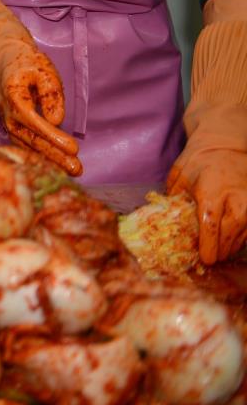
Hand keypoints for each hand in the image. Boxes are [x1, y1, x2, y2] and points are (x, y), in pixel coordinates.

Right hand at [0, 45, 81, 176]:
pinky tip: (57, 166)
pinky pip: (25, 147)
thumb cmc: (26, 63)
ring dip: (50, 161)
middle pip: (31, 140)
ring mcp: (8, 123)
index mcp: (14, 97)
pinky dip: (40, 158)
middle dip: (55, 156)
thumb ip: (51, 93)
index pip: (34, 121)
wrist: (1, 60)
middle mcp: (7, 114)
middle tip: (77, 169)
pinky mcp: (12, 128)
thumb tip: (57, 120)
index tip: (74, 148)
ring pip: (28, 147)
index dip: (53, 136)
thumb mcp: (42, 69)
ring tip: (72, 172)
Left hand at [168, 106, 246, 265]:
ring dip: (229, 247)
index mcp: (212, 195)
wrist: (226, 145)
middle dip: (218, 251)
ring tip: (217, 253)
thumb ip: (174, 199)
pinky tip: (229, 242)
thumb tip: (165, 220)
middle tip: (208, 259)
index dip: (209, 247)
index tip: (205, 259)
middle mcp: (236, 202)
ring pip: (242, 236)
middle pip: (229, 237)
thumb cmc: (199, 160)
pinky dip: (240, 239)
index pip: (211, 228)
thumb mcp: (179, 176)